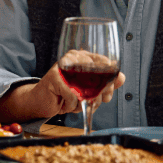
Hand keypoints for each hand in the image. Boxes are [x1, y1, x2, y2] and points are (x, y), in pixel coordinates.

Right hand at [0, 59, 124, 121]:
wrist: (41, 102)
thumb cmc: (65, 93)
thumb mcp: (88, 89)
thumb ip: (105, 83)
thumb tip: (121, 77)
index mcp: (82, 56)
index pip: (104, 63)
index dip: (110, 81)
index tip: (107, 93)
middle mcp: (72, 58)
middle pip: (98, 76)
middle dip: (99, 95)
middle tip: (93, 102)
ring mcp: (62, 67)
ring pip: (86, 89)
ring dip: (83, 103)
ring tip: (74, 103)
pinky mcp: (54, 78)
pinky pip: (73, 97)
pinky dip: (70, 106)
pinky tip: (63, 104)